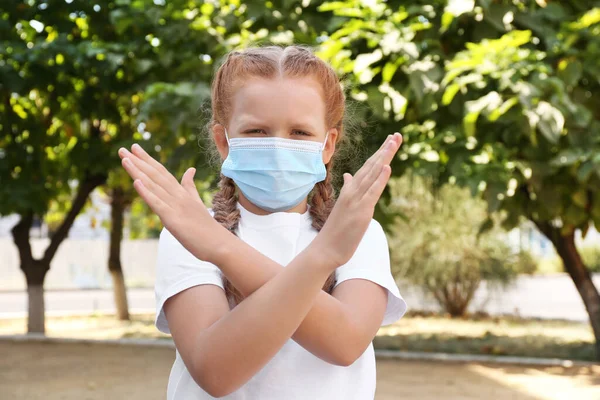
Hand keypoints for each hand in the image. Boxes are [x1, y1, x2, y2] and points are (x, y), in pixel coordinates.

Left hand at [117, 144, 224, 262]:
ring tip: (125, 159)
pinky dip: (146, 192)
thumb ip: (190, 186)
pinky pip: (157, 204)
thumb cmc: (207, 227)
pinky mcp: (173, 220)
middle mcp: (178, 196)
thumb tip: (190, 170)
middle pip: (155, 175)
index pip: (162, 172)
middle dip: (138, 161)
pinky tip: (136, 182)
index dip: (148, 160)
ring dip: (138, 172)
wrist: (220, 244)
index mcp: (182, 193)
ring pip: (154, 186)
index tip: (135, 148)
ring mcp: (176, 207)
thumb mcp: (197, 202)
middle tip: (123, 149)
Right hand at [314, 132, 402, 268]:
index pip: (367, 167)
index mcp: (351, 190)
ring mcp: (356, 200)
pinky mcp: (361, 211)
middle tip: (397, 135)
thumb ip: (347, 188)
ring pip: (372, 174)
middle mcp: (353, 191)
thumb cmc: (336, 231)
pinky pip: (372, 192)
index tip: (390, 141)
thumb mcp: (343, 206)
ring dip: (384, 157)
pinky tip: (387, 167)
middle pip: (372, 166)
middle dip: (385, 150)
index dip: (379, 154)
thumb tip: (348, 175)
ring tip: (394, 142)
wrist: (326, 248)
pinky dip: (380, 179)